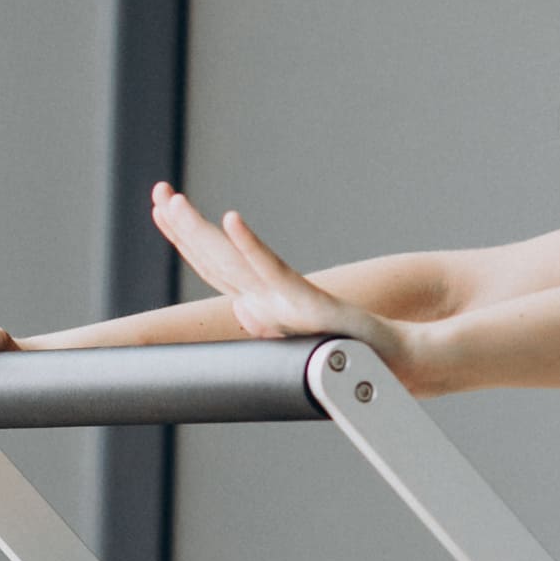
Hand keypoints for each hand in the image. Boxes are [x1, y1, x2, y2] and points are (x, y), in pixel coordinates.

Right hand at [148, 186, 431, 388]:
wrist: (400, 368)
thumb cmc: (357, 350)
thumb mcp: (304, 326)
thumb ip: (271, 316)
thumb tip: (244, 308)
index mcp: (263, 311)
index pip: (215, 267)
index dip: (186, 239)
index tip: (163, 206)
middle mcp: (267, 309)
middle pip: (214, 263)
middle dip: (182, 229)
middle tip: (159, 192)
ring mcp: (286, 309)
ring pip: (232, 266)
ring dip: (199, 234)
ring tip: (174, 201)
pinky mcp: (312, 308)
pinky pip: (276, 273)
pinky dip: (251, 247)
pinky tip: (232, 220)